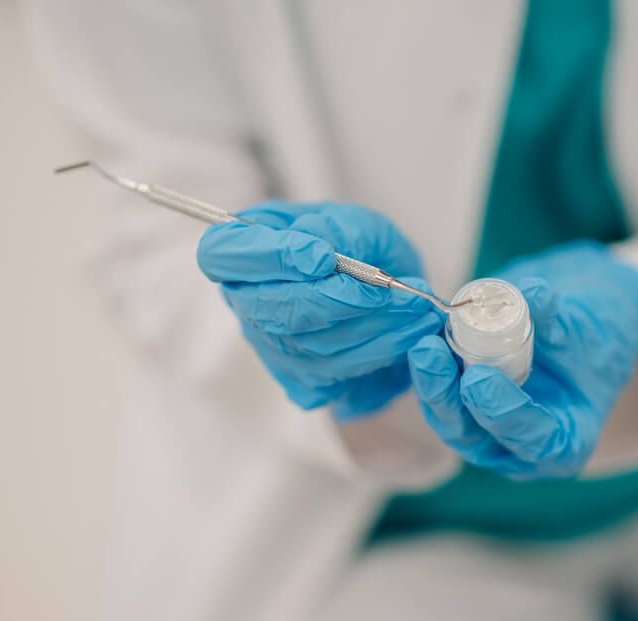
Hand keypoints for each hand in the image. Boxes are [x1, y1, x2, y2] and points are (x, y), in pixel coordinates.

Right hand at [197, 201, 443, 419]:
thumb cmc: (363, 248)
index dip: (266, 257)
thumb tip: (316, 247)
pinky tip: (412, 330)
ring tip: (415, 304)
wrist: (390, 291)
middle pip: (270, 309)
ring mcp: (272, 347)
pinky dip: (384, 349)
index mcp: (244, 251)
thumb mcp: (357, 222)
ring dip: (372, 325)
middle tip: (381, 287)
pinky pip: (341, 372)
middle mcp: (248, 303)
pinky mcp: (304, 381)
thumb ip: (336, 228)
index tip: (320, 257)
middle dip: (333, 299)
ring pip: (312, 344)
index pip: (222, 254)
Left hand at [407, 242, 637, 478]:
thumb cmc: (598, 333)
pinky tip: (422, 334)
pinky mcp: (467, 408)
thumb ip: (555, 315)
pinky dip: (432, 368)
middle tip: (429, 354)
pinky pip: (443, 395)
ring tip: (422, 341)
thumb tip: (531, 292)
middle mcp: (523, 448)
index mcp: (567, 442)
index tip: (479, 379)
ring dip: (432, 382)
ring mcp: (491, 432)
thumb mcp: (586, 324)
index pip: (533, 441)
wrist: (583, 326)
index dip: (503, 414)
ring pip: (450, 418)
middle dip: (447, 397)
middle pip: (475, 436)